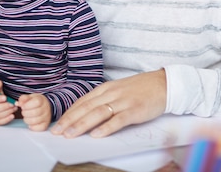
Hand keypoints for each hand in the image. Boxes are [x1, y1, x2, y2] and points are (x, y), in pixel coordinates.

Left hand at [17, 93, 51, 130]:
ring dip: (27, 120)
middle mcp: (46, 109)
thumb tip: (18, 103)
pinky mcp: (45, 125)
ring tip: (27, 117)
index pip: (36, 102)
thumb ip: (24, 98)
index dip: (27, 105)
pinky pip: (37, 128)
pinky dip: (32, 126)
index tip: (23, 106)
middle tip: (24, 112)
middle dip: (25, 113)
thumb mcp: (30, 97)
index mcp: (42, 100)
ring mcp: (46, 117)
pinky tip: (31, 122)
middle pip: (34, 112)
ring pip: (34, 121)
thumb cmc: (36, 102)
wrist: (46, 106)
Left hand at [51, 69, 166, 137]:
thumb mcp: (118, 90)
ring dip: (82, 124)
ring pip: (98, 113)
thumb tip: (85, 113)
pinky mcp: (135, 110)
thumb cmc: (140, 88)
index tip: (57, 124)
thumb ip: (103, 99)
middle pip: (86, 107)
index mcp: (106, 88)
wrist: (163, 84)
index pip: (82, 101)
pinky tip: (96, 135)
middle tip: (57, 132)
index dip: (68, 113)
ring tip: (71, 135)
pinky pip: (118, 120)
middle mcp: (112, 93)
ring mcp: (123, 101)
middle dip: (69, 120)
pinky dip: (106, 127)